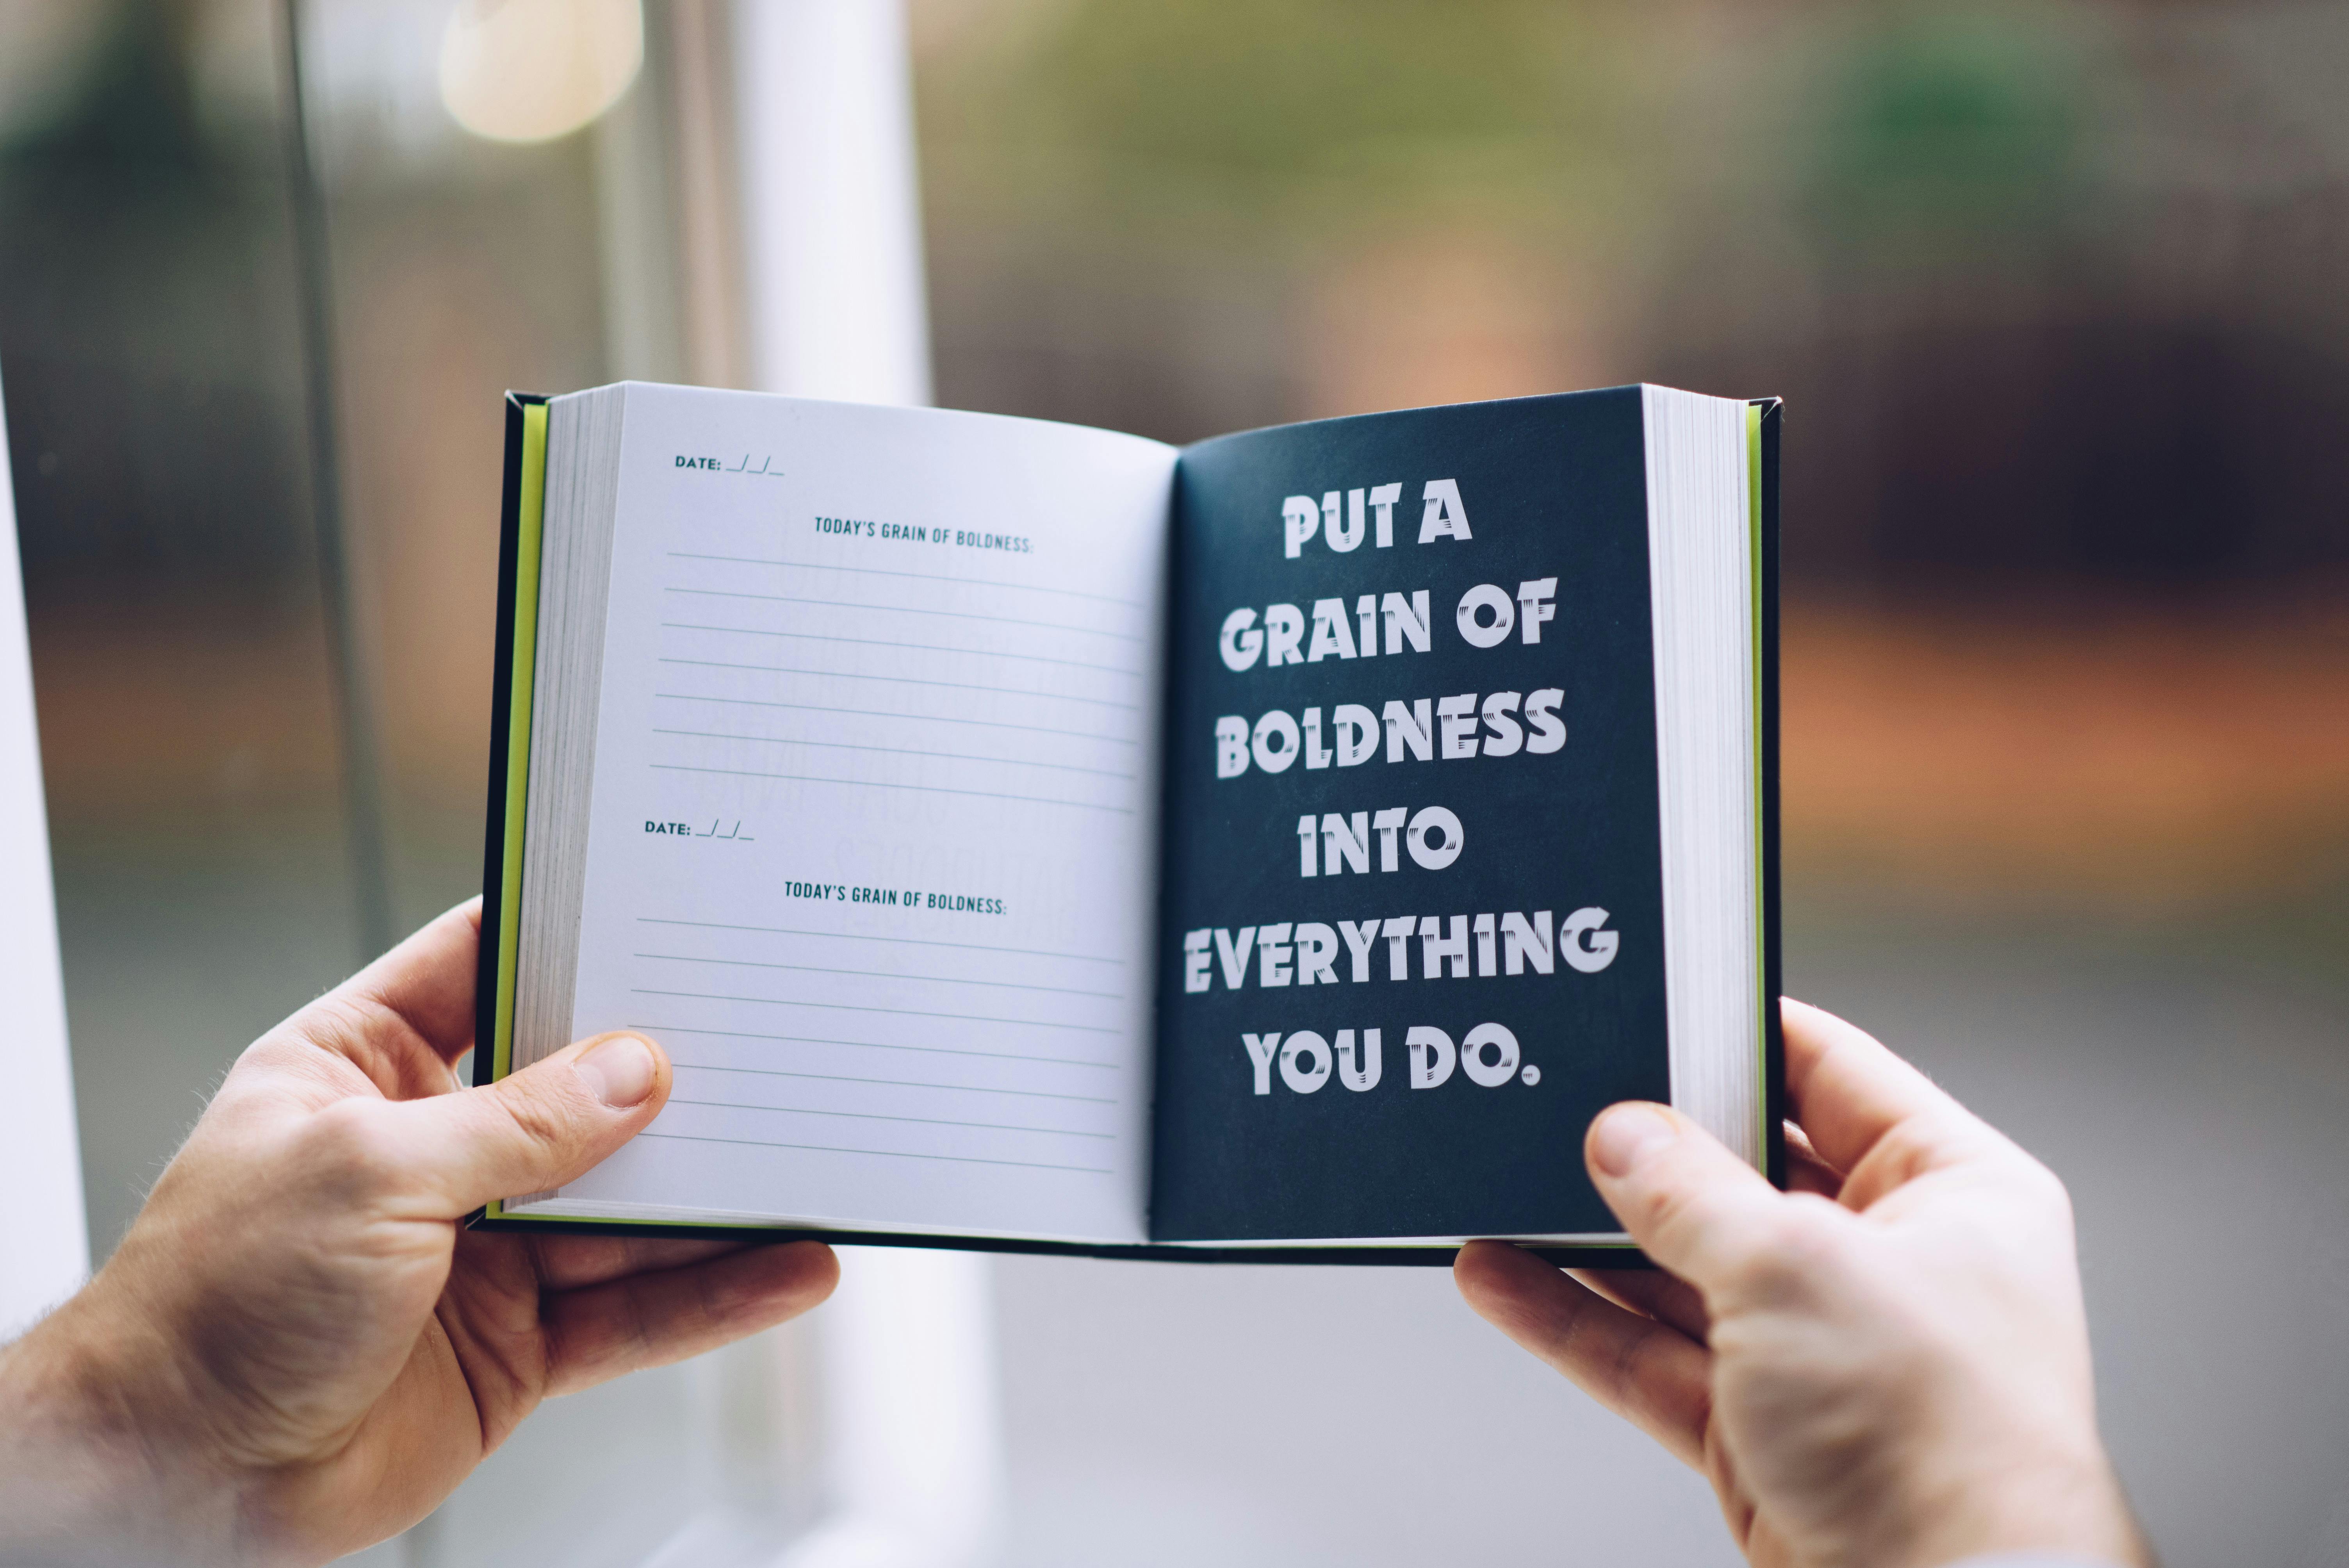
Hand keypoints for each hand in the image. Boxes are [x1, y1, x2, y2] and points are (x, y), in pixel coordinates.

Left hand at [0, 900, 836, 1567]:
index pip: (484, 965)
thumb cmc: (213, 1303)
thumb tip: (638, 1072)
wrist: (173, 1481)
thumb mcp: (366, 1171)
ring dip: (722, 1194)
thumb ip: (518, 1124)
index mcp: (365, 1065)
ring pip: (631, 1208)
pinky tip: (789, 1266)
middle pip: (583, 1090)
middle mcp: (433, 1145)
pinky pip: (637, 1309)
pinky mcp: (520, 1342)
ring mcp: (485, 1247)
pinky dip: (716, 1292)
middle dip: (677, 1072)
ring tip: (817, 1161)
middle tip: (777, 1035)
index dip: (571, 929)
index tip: (667, 899)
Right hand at [1456, 999, 2149, 1567]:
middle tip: (1556, 1096)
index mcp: (1952, 1192)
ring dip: (1586, 1235)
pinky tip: (1501, 1275)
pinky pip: (1647, 1351)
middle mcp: (1891, 1261)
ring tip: (1499, 1183)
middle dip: (1644, 1143)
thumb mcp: (1795, 1269)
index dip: (1735, 1031)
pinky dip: (1573, 1316)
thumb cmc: (1937, 1441)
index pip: (1829, 1071)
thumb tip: (1619, 1136)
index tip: (1650, 1001)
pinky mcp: (1759, 1426)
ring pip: (1679, 1265)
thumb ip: (1688, 1192)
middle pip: (1741, 1169)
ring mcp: (1821, 1348)